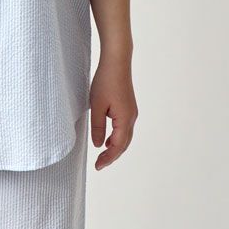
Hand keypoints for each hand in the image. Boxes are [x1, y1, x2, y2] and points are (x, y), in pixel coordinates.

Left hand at [89, 53, 137, 169]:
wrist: (116, 61)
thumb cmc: (106, 81)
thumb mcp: (97, 105)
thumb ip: (98, 127)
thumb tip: (99, 145)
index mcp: (125, 120)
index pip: (117, 146)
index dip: (108, 158)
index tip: (98, 166)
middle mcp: (131, 118)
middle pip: (124, 144)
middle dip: (112, 156)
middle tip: (100, 164)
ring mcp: (131, 111)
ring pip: (125, 136)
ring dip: (115, 146)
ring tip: (103, 153)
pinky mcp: (128, 106)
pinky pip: (124, 127)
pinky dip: (117, 136)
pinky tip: (108, 136)